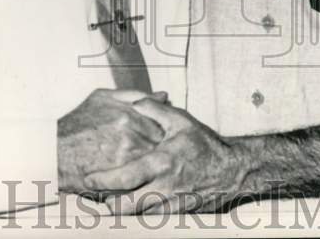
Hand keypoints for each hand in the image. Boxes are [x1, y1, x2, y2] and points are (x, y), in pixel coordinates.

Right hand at [57, 89, 168, 193]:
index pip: (163, 125)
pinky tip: (142, 180)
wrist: (52, 150)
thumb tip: (162, 96)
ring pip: (153, 165)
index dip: (164, 132)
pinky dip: (144, 181)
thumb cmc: (77, 123)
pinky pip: (140, 182)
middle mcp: (131, 137)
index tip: (161, 137)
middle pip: (161, 146)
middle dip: (163, 150)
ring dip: (155, 166)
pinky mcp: (118, 181)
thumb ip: (135, 94)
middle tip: (162, 154)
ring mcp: (125, 161)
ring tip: (152, 168)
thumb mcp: (103, 98)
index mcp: (131, 115)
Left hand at [84, 100, 247, 213]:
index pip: (124, 177)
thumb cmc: (204, 144)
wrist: (231, 170)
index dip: (102, 181)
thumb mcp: (180, 120)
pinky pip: (151, 218)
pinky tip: (131, 207)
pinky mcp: (177, 213)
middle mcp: (164, 186)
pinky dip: (138, 214)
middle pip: (125, 206)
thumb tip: (135, 102)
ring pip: (136, 216)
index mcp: (161, 162)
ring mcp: (170, 203)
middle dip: (106, 204)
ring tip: (107, 202)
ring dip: (120, 211)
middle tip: (94, 197)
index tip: (88, 178)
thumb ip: (155, 110)